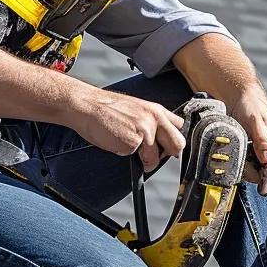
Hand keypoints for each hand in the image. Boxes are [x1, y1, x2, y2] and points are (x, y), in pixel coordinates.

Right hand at [68, 85, 185, 171]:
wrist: (86, 105)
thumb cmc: (106, 109)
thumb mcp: (136, 109)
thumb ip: (151, 121)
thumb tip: (161, 140)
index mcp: (156, 110)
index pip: (180, 127)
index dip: (173, 139)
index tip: (167, 146)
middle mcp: (154, 118)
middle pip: (177, 144)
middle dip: (167, 154)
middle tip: (153, 155)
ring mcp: (145, 130)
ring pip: (157, 157)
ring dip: (146, 161)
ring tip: (131, 150)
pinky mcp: (132, 142)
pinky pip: (137, 159)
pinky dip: (128, 157)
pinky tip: (118, 145)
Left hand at [232, 83, 266, 195]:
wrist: (236, 96)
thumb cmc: (250, 105)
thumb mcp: (256, 122)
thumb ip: (263, 141)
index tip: (263, 175)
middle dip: (260, 173)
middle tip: (247, 164)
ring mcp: (264, 150)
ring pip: (260, 170)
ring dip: (248, 168)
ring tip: (239, 154)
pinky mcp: (253, 151)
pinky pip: (250, 164)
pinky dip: (242, 163)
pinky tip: (236, 154)